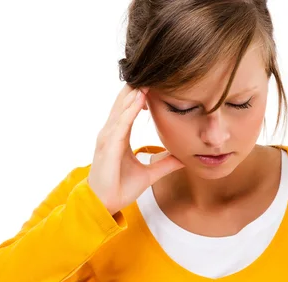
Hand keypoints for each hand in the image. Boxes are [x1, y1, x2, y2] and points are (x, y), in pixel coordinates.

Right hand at [88, 84, 184, 214]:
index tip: (156, 85)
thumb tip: (182, 158)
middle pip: (123, 103)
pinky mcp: (107, 146)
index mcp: (119, 136)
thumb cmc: (120, 187)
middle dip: (137, 87)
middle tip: (154, 71)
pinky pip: (120, 124)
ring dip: (134, 93)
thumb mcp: (149, 174)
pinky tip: (139, 99)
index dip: (141, 96)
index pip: (129, 109)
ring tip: (149, 77)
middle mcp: (110, 133)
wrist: (105, 204)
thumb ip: (164, 164)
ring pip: (121, 108)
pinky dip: (129, 110)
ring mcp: (107, 138)